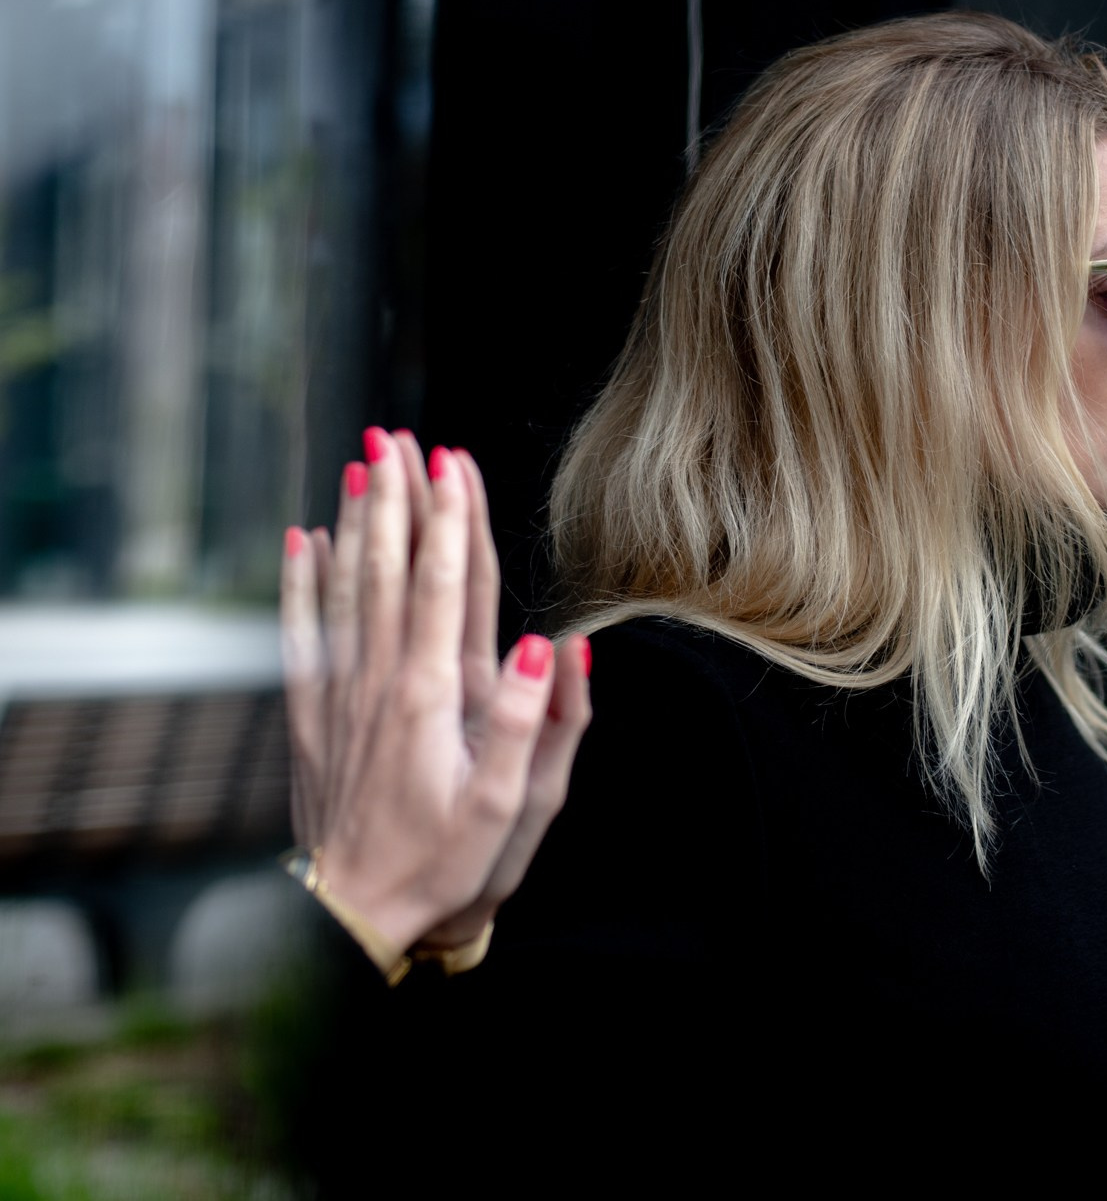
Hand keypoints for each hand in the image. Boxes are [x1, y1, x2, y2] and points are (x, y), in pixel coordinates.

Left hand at [279, 427, 590, 956]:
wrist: (358, 917)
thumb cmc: (449, 864)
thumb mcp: (514, 805)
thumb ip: (537, 720)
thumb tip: (557, 643)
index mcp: (439, 699)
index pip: (451, 587)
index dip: (452, 520)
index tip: (451, 461)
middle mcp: (386, 684)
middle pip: (396, 572)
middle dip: (400, 501)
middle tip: (398, 437)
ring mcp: (344, 698)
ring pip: (349, 591)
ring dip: (357, 525)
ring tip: (361, 466)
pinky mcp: (314, 720)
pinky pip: (304, 636)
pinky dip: (301, 584)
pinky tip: (302, 542)